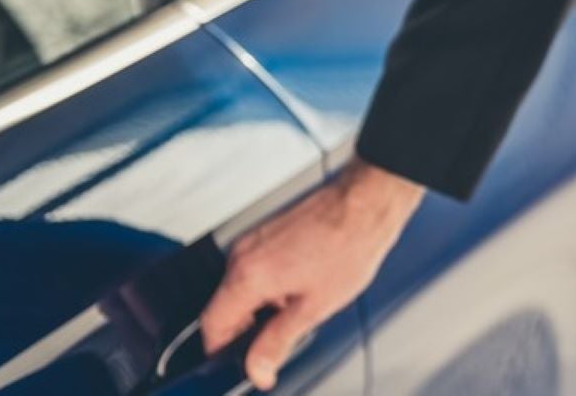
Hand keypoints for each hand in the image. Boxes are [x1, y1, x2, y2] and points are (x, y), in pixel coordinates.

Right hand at [201, 158, 423, 389]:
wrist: (364, 205)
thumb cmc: (348, 247)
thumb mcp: (314, 308)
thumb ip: (278, 341)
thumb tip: (258, 369)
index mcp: (248, 276)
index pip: (211, 324)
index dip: (222, 350)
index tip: (242, 361)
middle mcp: (242, 254)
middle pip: (222, 305)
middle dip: (244, 329)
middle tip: (275, 339)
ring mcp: (251, 240)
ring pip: (237, 287)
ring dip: (257, 306)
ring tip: (296, 306)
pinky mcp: (263, 232)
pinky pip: (251, 268)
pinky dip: (265, 285)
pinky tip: (297, 285)